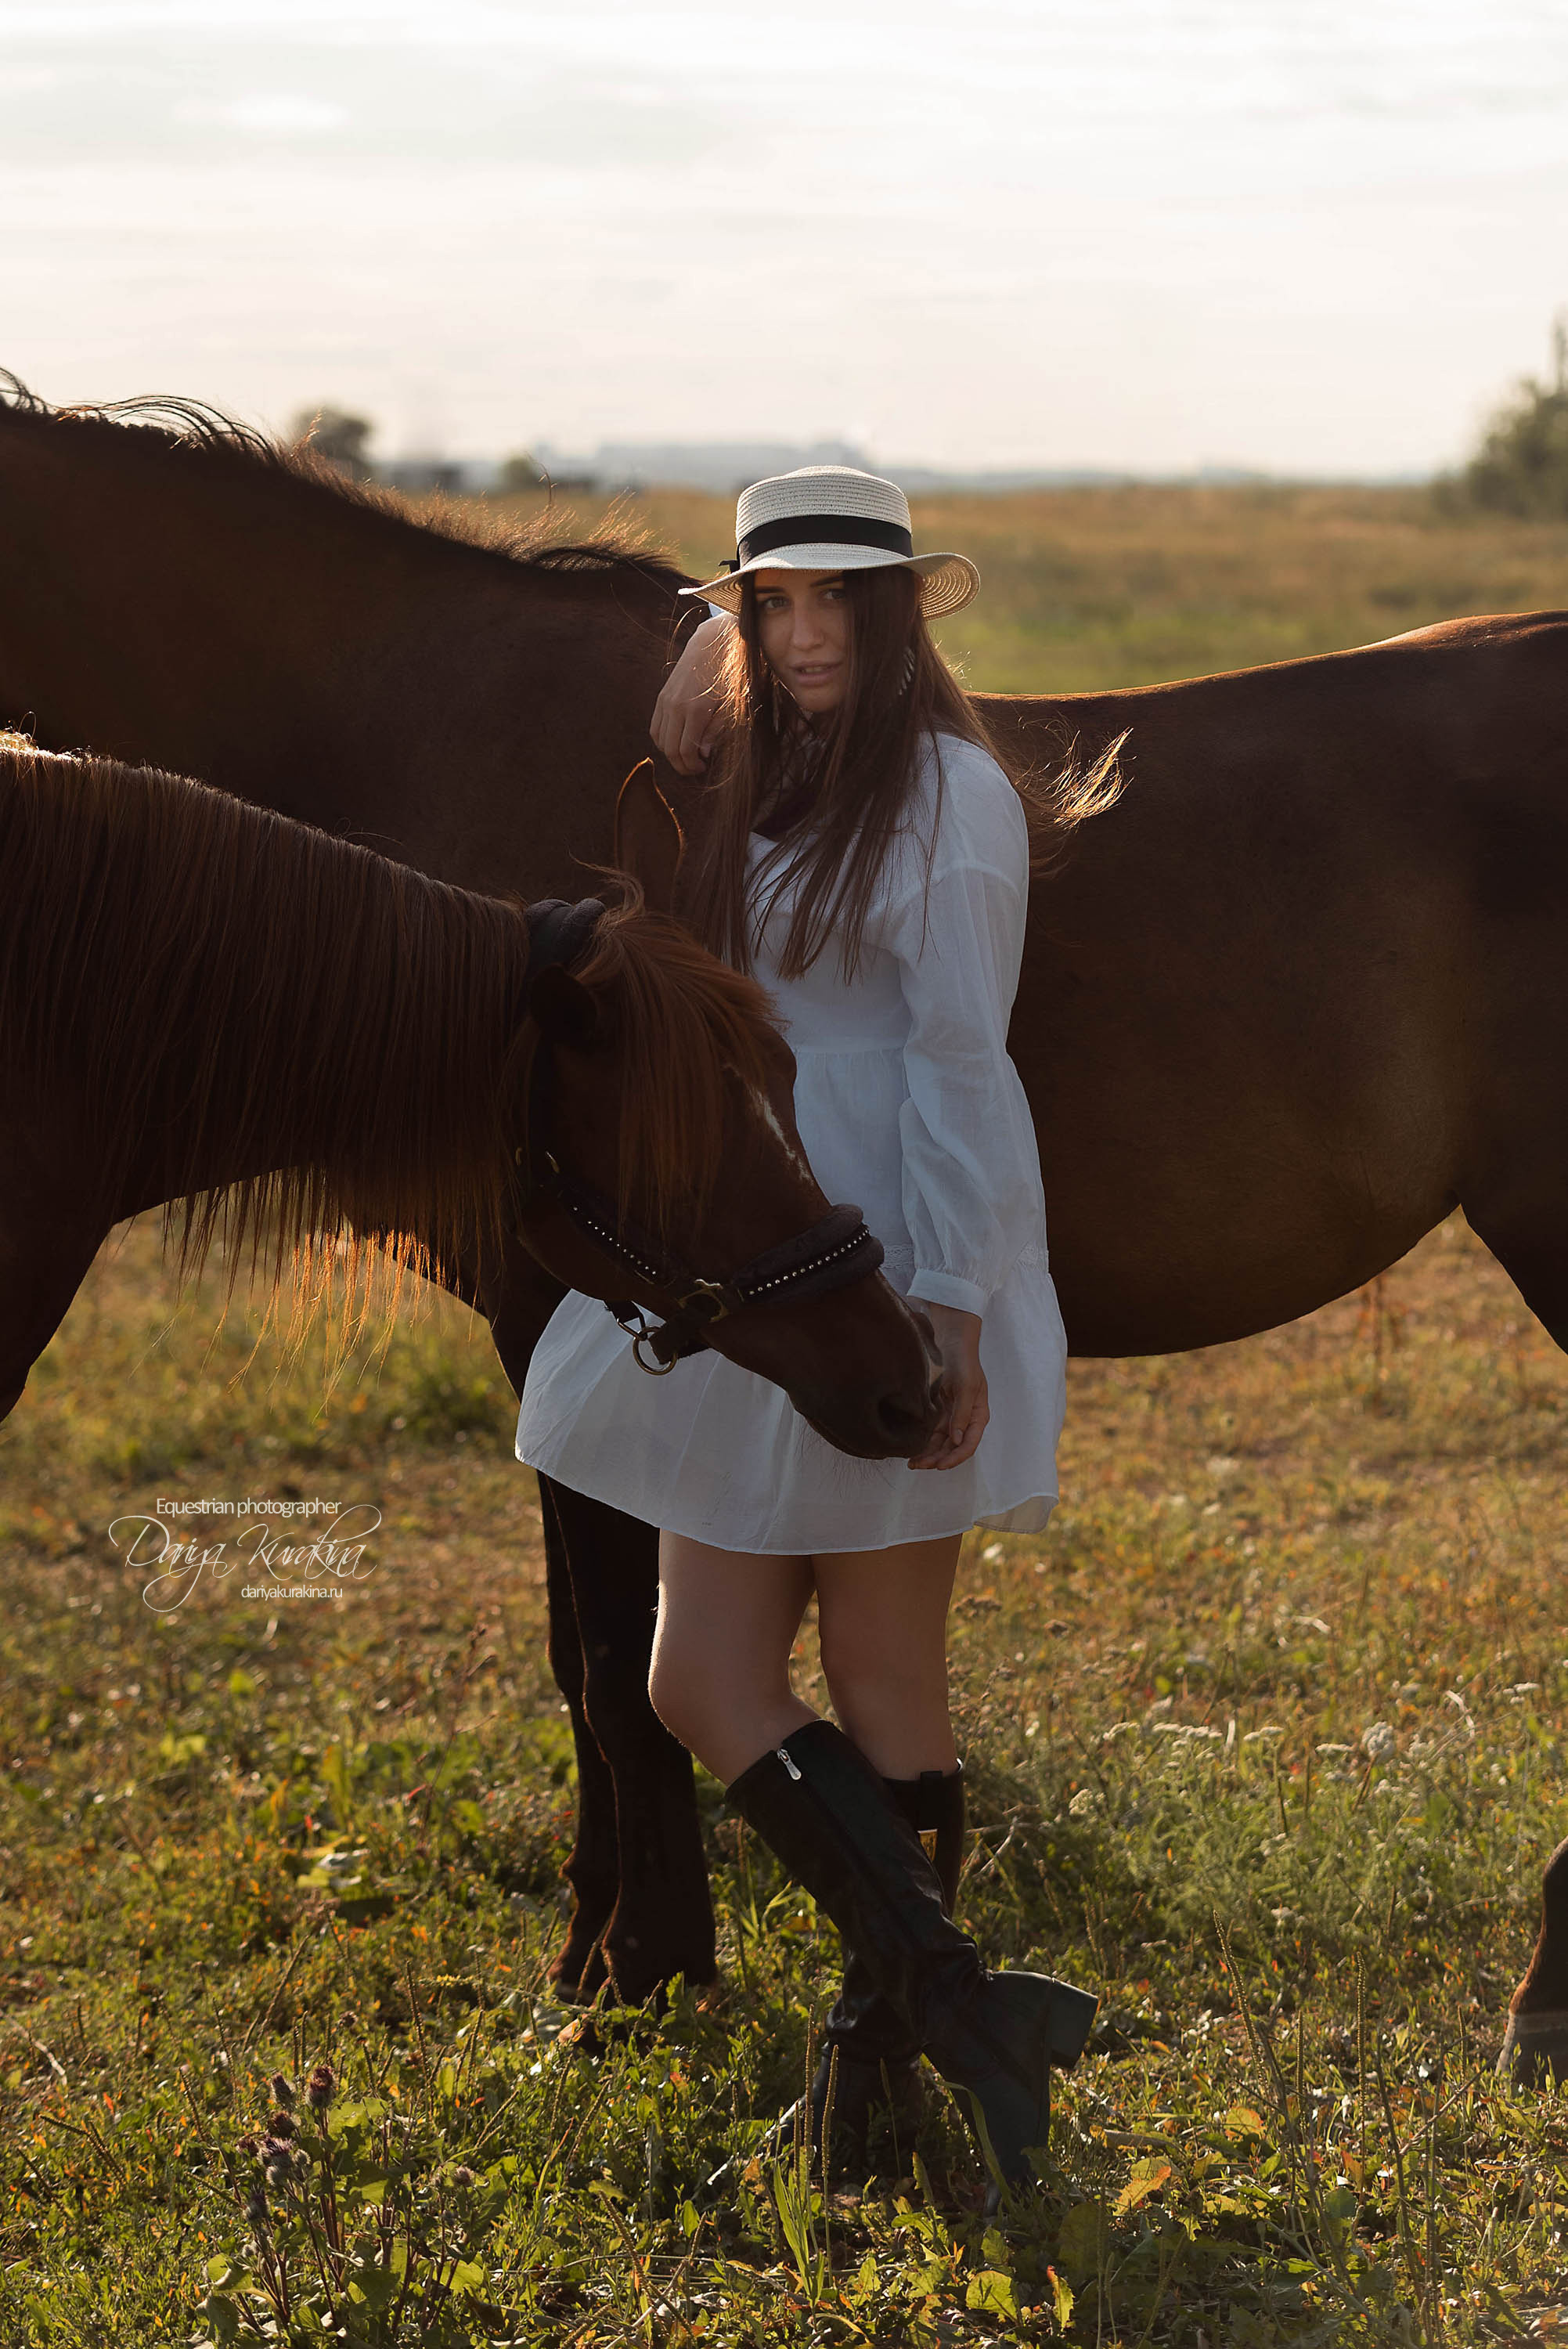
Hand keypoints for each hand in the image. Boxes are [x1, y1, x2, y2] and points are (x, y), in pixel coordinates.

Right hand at [651, 612, 731, 774]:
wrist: (715, 641)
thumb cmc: (731, 673)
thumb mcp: (732, 704)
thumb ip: (716, 730)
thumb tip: (702, 753)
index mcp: (695, 710)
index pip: (684, 750)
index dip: (692, 766)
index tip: (703, 768)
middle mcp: (675, 706)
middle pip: (669, 749)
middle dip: (681, 764)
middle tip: (695, 768)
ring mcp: (666, 700)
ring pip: (659, 739)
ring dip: (671, 753)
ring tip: (688, 755)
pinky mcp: (662, 695)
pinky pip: (655, 726)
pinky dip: (663, 738)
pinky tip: (678, 740)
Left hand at [909, 1303, 988, 1470]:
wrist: (952, 1343)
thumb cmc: (964, 1363)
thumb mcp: (965, 1387)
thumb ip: (961, 1414)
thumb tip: (957, 1440)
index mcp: (978, 1416)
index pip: (969, 1444)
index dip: (955, 1458)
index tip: (939, 1466)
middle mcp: (966, 1420)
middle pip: (953, 1447)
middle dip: (937, 1459)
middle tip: (919, 1466)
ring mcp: (952, 1416)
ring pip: (941, 1442)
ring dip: (929, 1454)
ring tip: (913, 1463)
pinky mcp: (940, 1411)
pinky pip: (933, 1432)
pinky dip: (924, 1442)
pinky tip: (912, 1449)